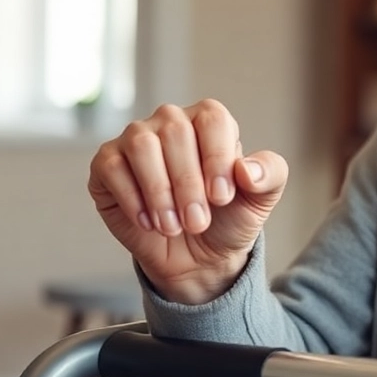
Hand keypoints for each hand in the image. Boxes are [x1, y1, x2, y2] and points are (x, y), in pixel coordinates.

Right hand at [88, 100, 287, 304]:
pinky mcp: (107, 164)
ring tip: (173, 227)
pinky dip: (132, 199)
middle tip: (198, 223)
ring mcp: (135, 140)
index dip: (216, 157)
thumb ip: (269, 175)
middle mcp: (170, 121)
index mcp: (208, 120)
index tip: (222, 198)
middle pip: (174, 131)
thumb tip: (247, 169)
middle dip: (188, 184)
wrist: (198, 257)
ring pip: (141, 146)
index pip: (211, 119)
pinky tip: (149, 223)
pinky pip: (111, 167)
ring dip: (159, 192)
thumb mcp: (260, 200)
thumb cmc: (228, 218)